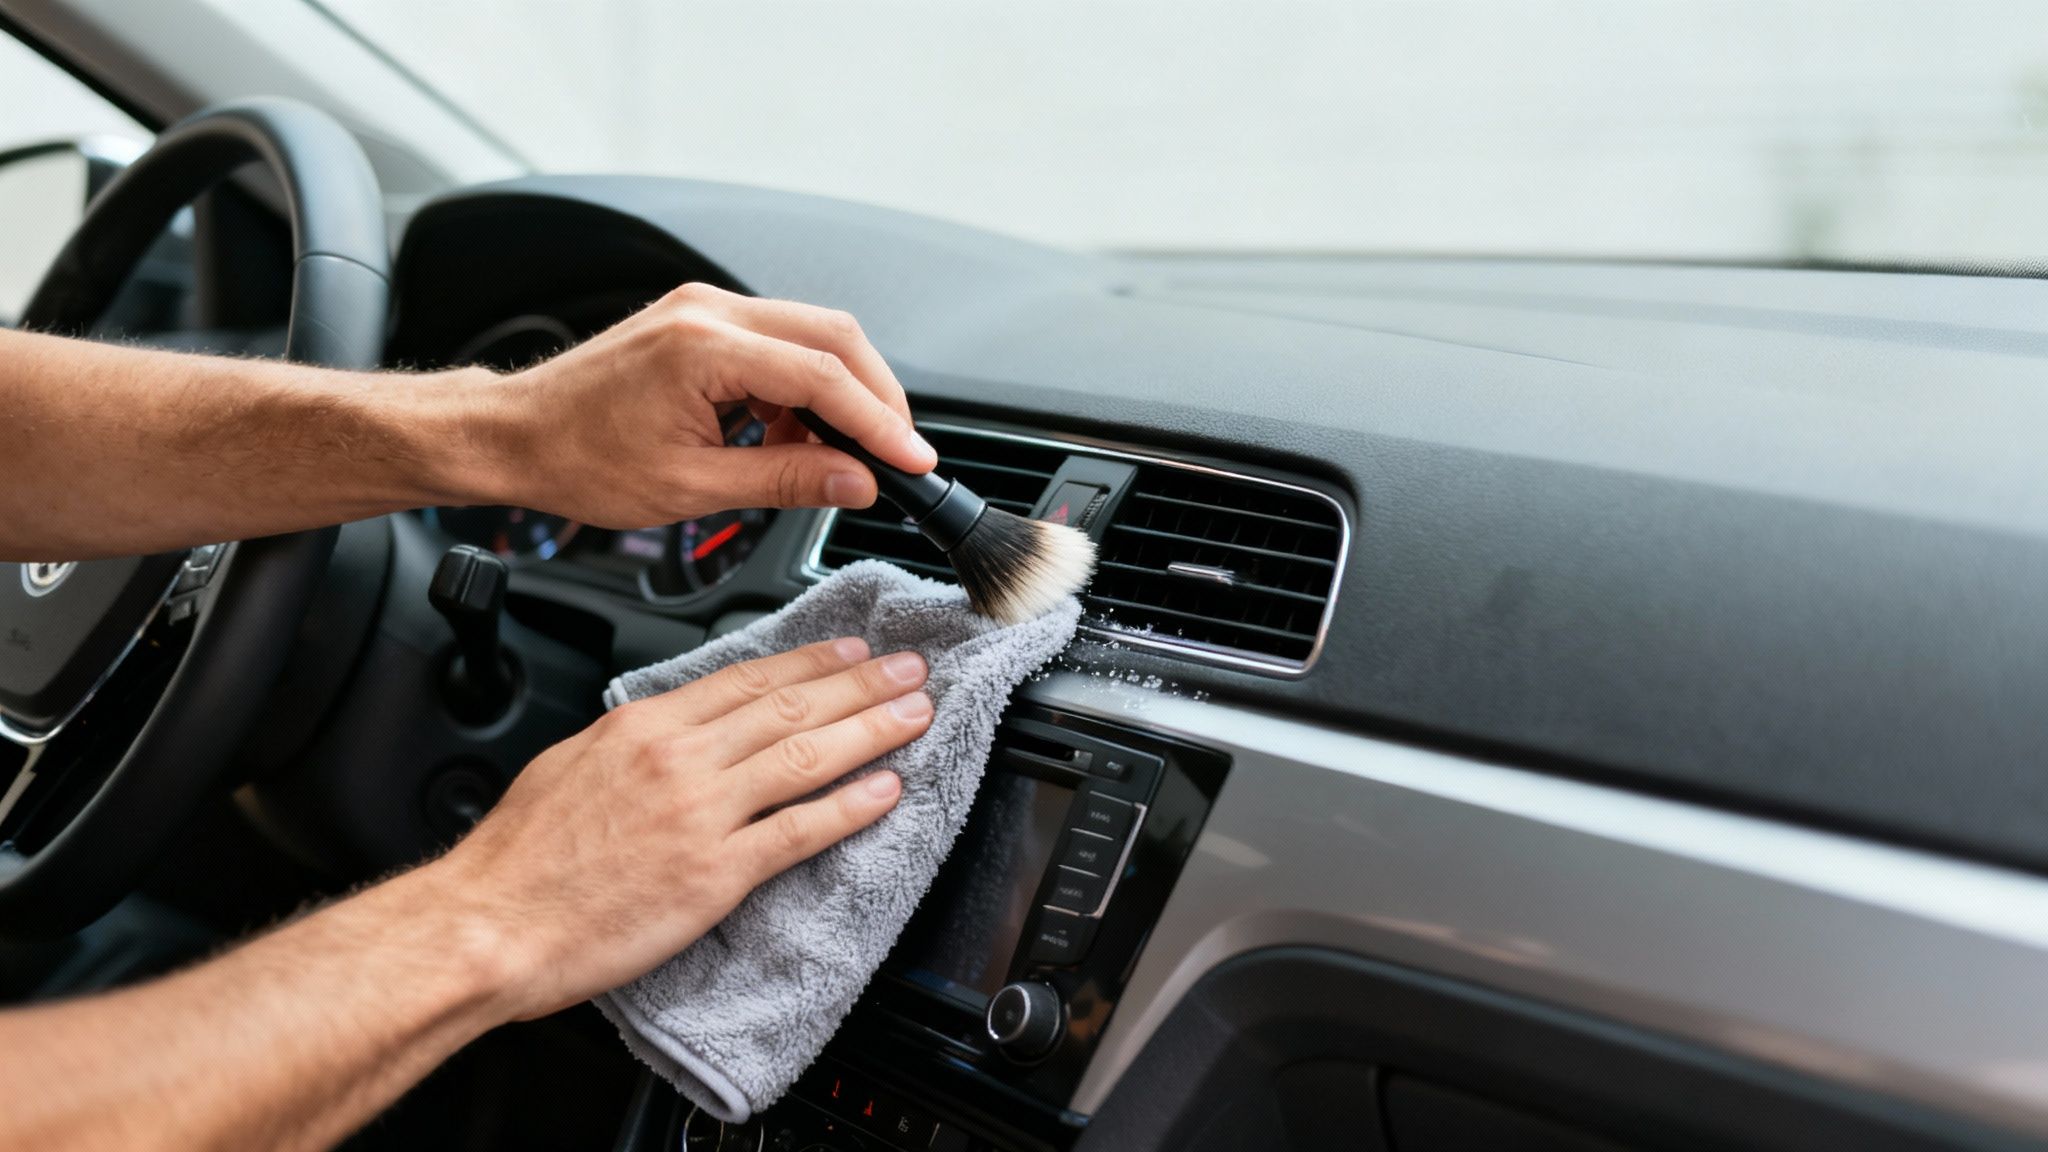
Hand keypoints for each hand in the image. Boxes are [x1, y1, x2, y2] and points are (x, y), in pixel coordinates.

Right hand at [423, 637, 930, 1019]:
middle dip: (861, 683)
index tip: (850, 649)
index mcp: (644, 726)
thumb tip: (671, 728)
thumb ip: (632, 741)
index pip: (747, 678)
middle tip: (911, 668)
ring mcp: (701, 815)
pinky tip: (886, 791)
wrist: (487, 924)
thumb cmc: (517, 858)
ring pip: (807, 757)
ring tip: (916, 714)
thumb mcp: (571, 764)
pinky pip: (798, 831)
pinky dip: (850, 807)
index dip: (810, 661)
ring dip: (872, 730)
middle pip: (790, 707)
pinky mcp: (713, 874)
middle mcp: (680, 760)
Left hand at [485, 283, 936, 527]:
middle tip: (897, 452)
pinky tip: (796, 433)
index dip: (879, 421)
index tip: (913, 459)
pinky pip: (777, 342)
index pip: (823, 375)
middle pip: (833, 336)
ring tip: (839, 454)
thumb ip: (785, 480)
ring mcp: (704, 309)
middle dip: (875, 396)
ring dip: (840, 391)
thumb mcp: (691, 487)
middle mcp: (708, 310)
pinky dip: (802, 385)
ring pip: (811, 334)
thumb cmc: (577, 458)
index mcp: (703, 345)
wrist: (513, 434)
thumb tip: (855, 481)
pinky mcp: (700, 321)